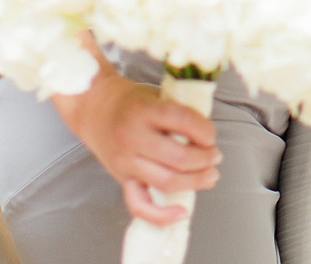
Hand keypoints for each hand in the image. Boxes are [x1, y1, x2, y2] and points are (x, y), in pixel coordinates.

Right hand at [54, 70, 220, 224]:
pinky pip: (140, 205)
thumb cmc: (130, 102)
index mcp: (144, 110)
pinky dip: (161, 215)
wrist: (94, 108)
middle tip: (215, 156)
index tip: (212, 135)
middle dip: (205, 159)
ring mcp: (125, 162)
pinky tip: (182, 212)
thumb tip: (207, 135)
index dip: (204, 130)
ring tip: (210, 175)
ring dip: (195, 181)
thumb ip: (179, 112)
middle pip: (178, 157)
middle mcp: (133, 138)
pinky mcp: (121, 179)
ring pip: (166, 181)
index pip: (182, 120)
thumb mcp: (156, 95)